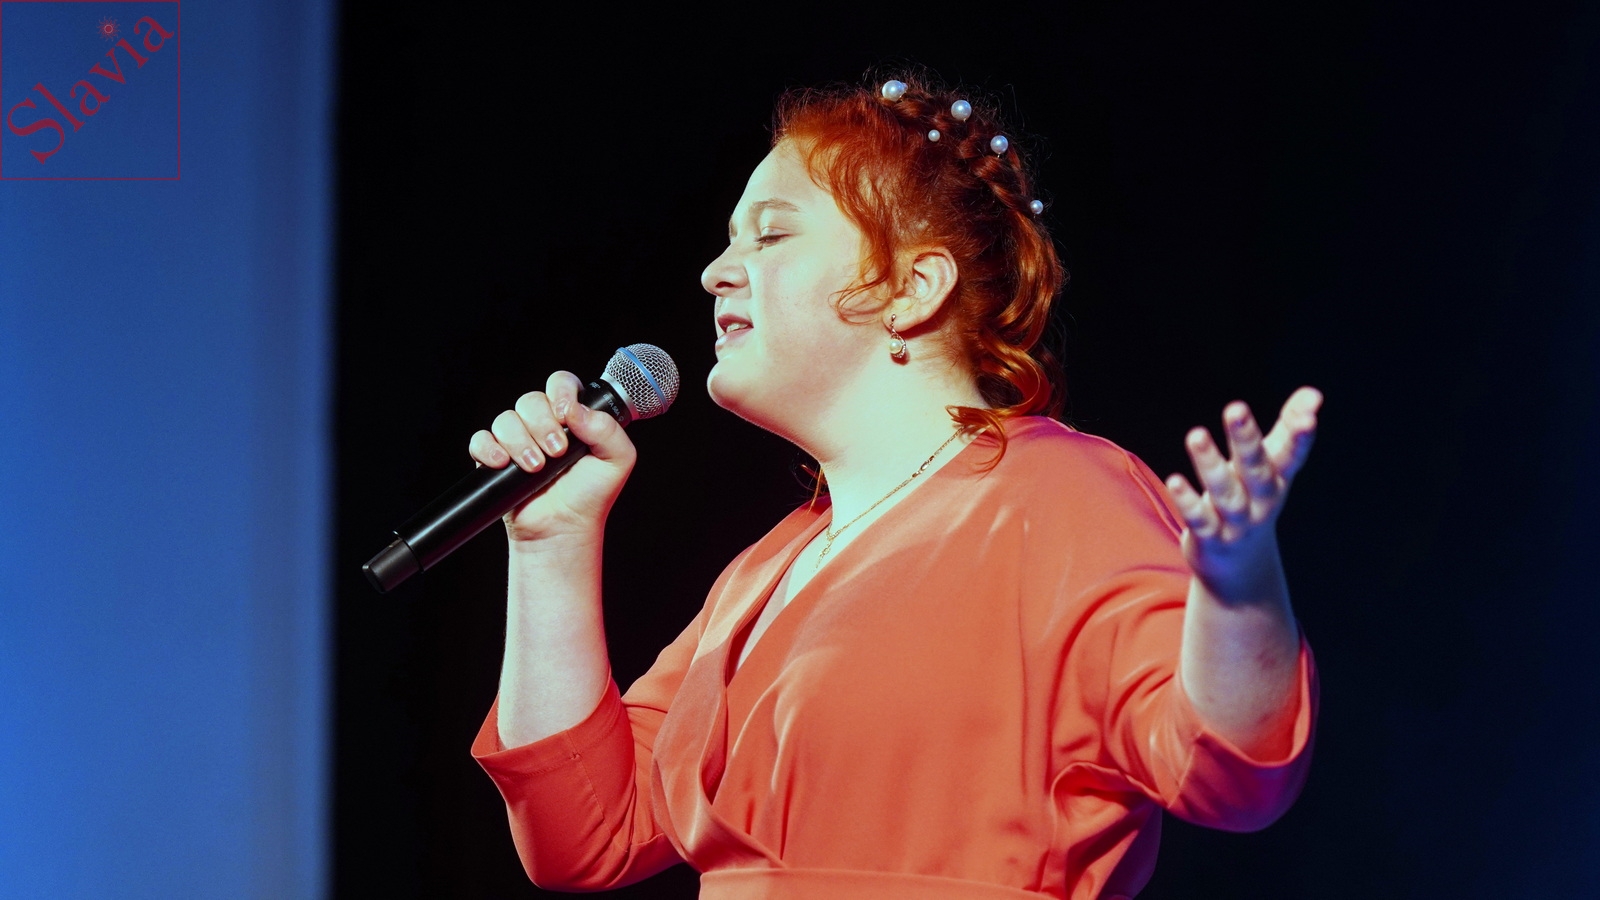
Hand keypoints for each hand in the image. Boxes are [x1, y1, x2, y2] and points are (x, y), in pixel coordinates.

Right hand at [468, 371, 637, 542]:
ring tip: (536, 467)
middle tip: (557, 451)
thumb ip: (607, 429)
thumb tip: (575, 409)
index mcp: (573, 417)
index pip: (561, 384)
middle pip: (530, 400)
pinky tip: (504, 464)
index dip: (561, 392)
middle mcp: (544, 424)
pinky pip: (480, 440)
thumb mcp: (617, 460)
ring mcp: (518, 440)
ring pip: (506, 419)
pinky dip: (488, 449)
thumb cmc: (590, 495)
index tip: (565, 414)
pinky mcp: (496, 458)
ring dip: (520, 442)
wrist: (562, 528)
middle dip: (542, 425)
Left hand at [1164, 387, 1321, 604]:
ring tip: (1196, 435)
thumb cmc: (1256, 498)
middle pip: (1256, 469)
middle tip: (1236, 408)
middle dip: (1247, 440)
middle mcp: (1261, 500)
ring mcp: (1237, 522)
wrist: (1243, 566)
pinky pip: (1200, 520)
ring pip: (1225, 493)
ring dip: (1211, 465)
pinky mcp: (1211, 539)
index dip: (1300, 435)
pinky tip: (1175, 481)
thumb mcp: (1274, 466)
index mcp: (1278, 479)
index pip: (1291, 454)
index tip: (1309, 412)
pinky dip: (1189, 502)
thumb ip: (1289, 428)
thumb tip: (1313, 393)